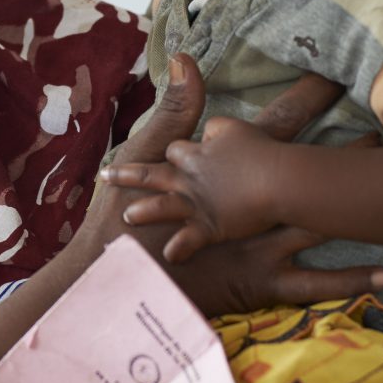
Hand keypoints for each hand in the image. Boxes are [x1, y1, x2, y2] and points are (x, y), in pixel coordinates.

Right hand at [75, 57, 382, 316]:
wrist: (114, 279)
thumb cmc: (125, 218)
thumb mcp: (146, 157)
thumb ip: (174, 109)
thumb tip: (189, 56)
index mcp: (228, 171)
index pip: (276, 125)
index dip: (309, 98)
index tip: (344, 73)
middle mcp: (254, 206)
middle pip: (312, 172)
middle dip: (350, 151)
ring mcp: (261, 243)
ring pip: (322, 224)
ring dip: (360, 209)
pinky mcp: (262, 280)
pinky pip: (314, 283)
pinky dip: (349, 279)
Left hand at [111, 115, 283, 261]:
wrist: (276, 179)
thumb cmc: (259, 150)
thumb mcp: (233, 128)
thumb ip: (215, 127)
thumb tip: (207, 127)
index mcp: (193, 153)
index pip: (173, 149)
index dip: (171, 151)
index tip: (166, 154)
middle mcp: (187, 178)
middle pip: (151, 174)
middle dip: (128, 175)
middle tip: (106, 176)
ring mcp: (194, 204)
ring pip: (160, 206)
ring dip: (144, 211)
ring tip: (128, 216)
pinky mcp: (208, 227)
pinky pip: (188, 240)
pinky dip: (179, 248)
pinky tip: (170, 255)